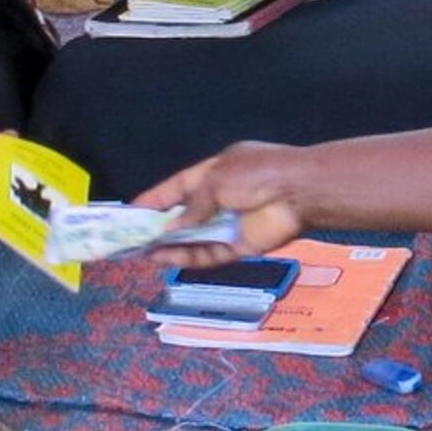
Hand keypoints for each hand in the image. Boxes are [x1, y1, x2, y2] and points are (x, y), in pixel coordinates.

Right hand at [139, 141, 313, 258]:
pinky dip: (188, 256)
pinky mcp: (241, 246)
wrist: (300, 192)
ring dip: (171, 245)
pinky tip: (165, 258)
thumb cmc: (257, 174)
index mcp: (218, 172)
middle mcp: (223, 198)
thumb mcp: (217, 180)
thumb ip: (193, 204)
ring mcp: (232, 224)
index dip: (157, 197)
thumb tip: (172, 225)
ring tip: (143, 253)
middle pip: (186, 215)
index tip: (132, 210)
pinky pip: (210, 254)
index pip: (180, 185)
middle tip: (133, 238)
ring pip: (195, 239)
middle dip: (161, 226)